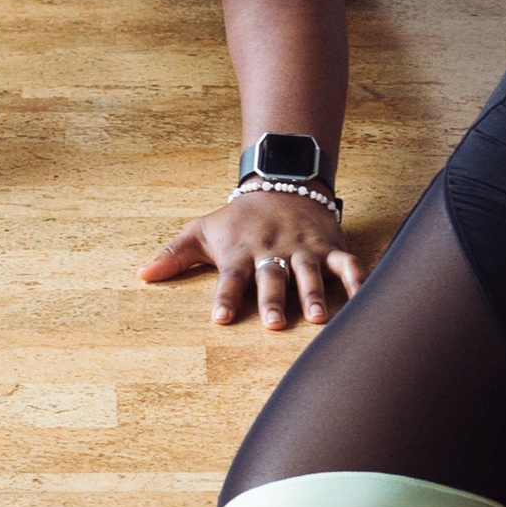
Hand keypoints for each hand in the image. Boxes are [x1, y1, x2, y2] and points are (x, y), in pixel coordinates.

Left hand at [138, 189, 363, 330]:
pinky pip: (345, 262)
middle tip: (273, 324)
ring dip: (313, 294)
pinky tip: (364, 298)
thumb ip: (173, 255)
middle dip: (273, 300)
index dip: (225, 297)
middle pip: (272, 277)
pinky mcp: (329, 245)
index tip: (220, 319)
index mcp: (240, 251)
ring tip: (317, 318)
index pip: (230, 277)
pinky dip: (356, 278)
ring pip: (308, 271)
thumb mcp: (203, 230)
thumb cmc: (238, 218)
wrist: (283, 182)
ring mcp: (303, 248)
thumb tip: (141, 275)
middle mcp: (272, 250)